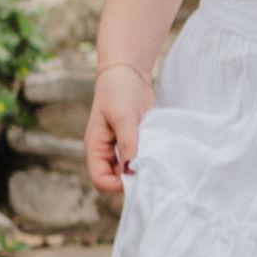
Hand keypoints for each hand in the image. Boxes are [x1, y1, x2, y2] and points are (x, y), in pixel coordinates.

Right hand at [85, 63, 151, 193]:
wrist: (128, 72)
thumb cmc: (119, 91)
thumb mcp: (123, 117)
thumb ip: (128, 142)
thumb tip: (132, 169)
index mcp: (96, 146)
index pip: (100, 178)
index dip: (116, 184)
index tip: (137, 177)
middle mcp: (107, 150)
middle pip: (115, 178)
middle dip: (131, 179)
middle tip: (151, 172)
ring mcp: (121, 146)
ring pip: (130, 169)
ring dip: (142, 169)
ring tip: (157, 163)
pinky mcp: (135, 140)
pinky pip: (140, 157)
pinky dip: (149, 158)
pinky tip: (160, 154)